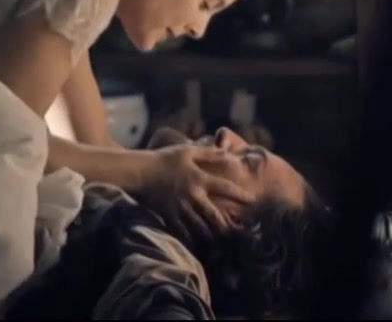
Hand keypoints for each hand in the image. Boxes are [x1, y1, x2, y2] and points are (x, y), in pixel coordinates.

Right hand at [136, 144, 254, 241]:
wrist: (139, 172)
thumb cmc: (163, 159)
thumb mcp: (187, 151)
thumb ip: (208, 152)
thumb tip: (227, 151)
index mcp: (199, 178)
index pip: (225, 187)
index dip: (240, 194)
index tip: (253, 200)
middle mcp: (192, 196)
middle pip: (214, 215)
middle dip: (227, 225)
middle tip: (238, 231)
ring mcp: (180, 208)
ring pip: (200, 227)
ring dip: (211, 234)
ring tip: (220, 239)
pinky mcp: (168, 216)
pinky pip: (183, 232)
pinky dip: (192, 237)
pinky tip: (198, 241)